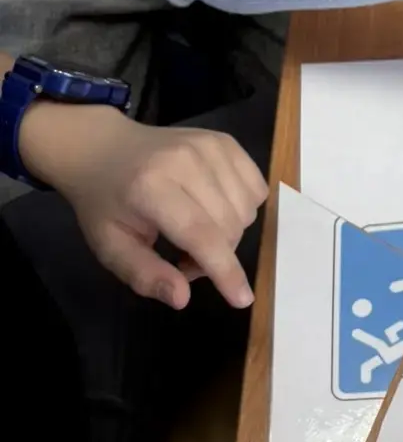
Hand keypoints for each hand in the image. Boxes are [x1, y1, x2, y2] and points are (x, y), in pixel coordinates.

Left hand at [22, 108, 266, 308]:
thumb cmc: (106, 204)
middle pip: (228, 226)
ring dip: (230, 234)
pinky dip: (243, 209)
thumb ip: (144, 275)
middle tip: (184, 258)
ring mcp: (210, 147)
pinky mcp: (226, 142)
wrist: (106, 149)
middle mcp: (186, 161)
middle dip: (216, 256)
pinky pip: (257, 189)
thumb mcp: (110, 246)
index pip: (200, 234)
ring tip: (197, 232)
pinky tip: (216, 209)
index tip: (241, 299)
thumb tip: (182, 298)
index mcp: (150, 187)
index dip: (224, 270)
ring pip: (246, 211)